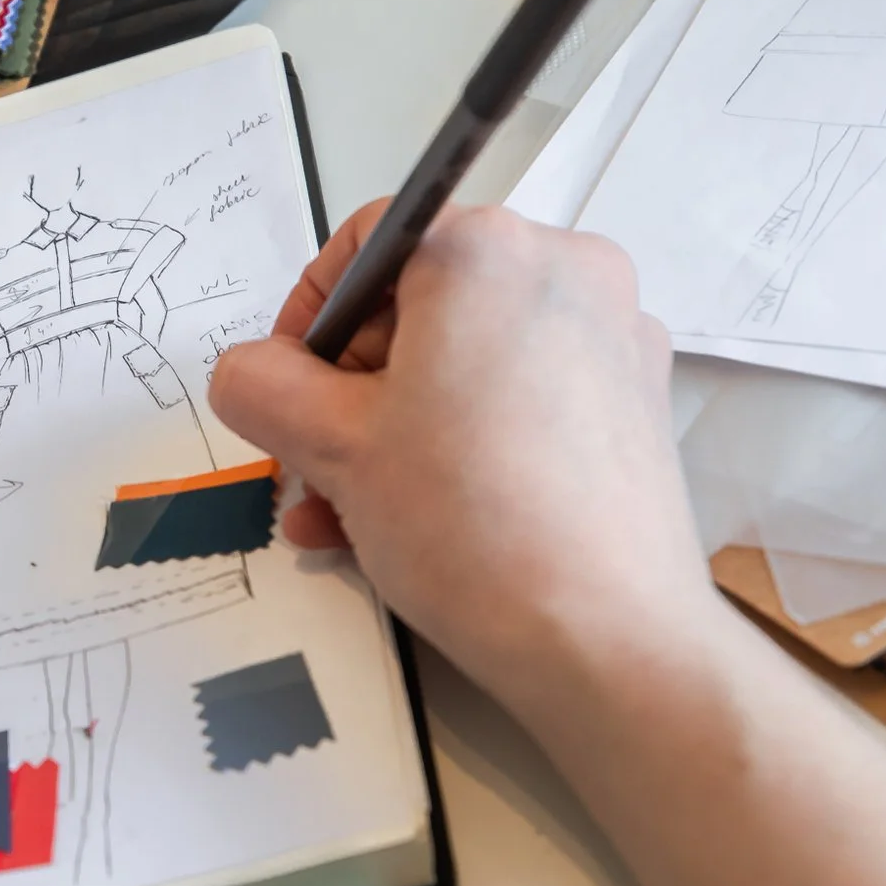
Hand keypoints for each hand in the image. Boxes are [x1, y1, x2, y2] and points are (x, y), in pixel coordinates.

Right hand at [207, 201, 719, 713]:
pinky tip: (419, 523)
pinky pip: (522, 399)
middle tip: (313, 468)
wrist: (607, 641)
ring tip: (348, 518)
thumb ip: (262, 386)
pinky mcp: (634, 404)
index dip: (305, 319)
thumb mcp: (330, 447)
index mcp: (486, 250)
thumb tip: (251, 372)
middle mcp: (564, 270)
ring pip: (468, 363)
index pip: (364, 244)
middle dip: (350, 392)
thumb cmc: (474, 526)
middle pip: (420, 307)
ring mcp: (612, 337)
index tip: (282, 390)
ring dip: (395, 432)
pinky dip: (465, 444)